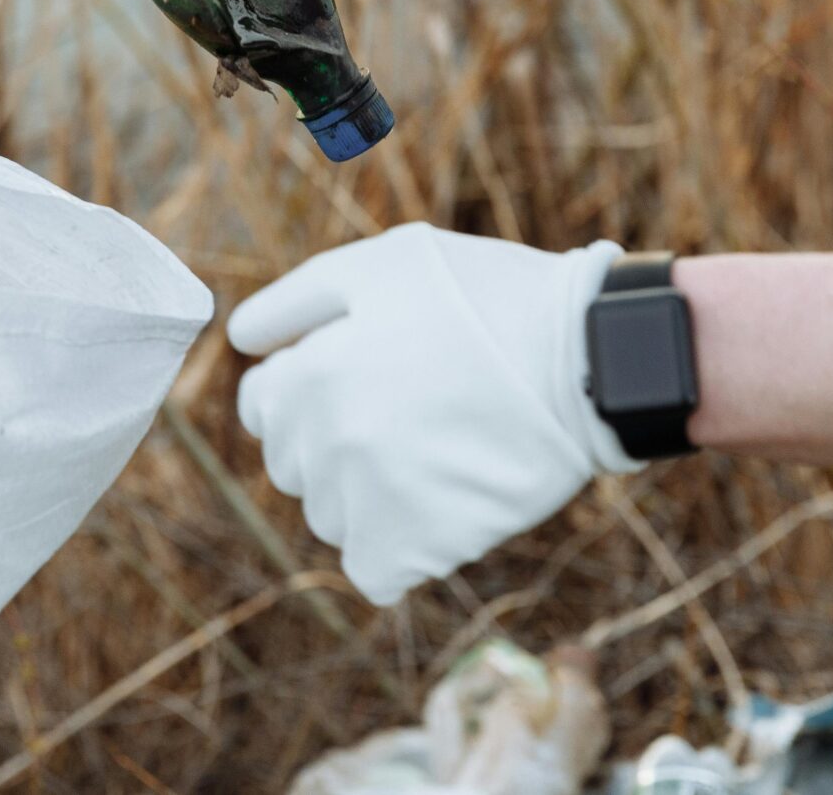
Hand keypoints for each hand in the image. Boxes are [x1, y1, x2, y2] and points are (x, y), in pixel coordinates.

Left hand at [228, 224, 633, 604]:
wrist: (589, 359)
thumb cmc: (487, 298)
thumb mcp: (383, 263)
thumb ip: (297, 301)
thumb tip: (242, 342)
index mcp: (310, 374)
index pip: (263, 407)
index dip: (311, 386)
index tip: (366, 376)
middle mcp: (326, 443)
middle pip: (293, 466)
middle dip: (334, 440)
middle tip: (408, 410)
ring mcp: (369, 502)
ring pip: (330, 518)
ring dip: (365, 495)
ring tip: (433, 451)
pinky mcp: (415, 549)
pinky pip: (373, 569)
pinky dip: (398, 548)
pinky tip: (439, 504)